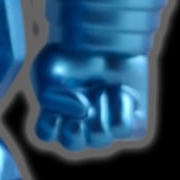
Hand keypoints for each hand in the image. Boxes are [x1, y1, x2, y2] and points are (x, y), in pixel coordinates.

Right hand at [30, 44, 147, 151]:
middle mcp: (80, 124)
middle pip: (74, 143)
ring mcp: (106, 124)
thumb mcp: (47, 70)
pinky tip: (121, 90)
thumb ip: (50, 98)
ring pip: (101, 137)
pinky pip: (128, 130)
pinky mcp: (132, 120)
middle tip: (84, 104)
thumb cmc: (69, 53)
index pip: (47, 134)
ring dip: (101, 109)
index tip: (56, 106)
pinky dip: (125, 108)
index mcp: (55, 113)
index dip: (51, 125)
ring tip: (104, 88)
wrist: (103, 35)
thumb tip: (82, 112)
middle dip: (77, 125)